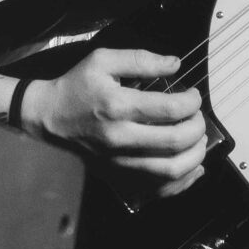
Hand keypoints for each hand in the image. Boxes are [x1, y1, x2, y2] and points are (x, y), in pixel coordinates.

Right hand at [20, 48, 206, 197]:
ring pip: (171, 170)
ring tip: (199, 140)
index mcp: (117, 106)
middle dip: (197, 127)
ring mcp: (120, 162)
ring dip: (195, 155)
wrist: (49, 118)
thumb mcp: (103, 60)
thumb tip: (176, 64)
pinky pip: (159, 189)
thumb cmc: (76, 87)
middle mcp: (120, 138)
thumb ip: (141, 59)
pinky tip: (191, 166)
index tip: (194, 96)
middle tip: (198, 117)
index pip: (169, 108)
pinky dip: (182, 181)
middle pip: (175, 141)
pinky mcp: (119, 176)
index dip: (192, 102)